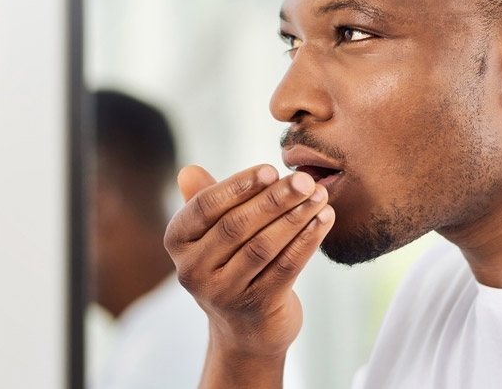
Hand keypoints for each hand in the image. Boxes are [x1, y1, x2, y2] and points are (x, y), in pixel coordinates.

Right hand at [165, 164, 333, 384]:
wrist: (245, 330)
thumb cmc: (229, 265)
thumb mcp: (211, 235)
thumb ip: (204, 201)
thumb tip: (189, 170)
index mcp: (178, 243)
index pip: (205, 206)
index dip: (239, 186)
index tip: (272, 170)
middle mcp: (192, 271)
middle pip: (236, 226)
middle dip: (275, 199)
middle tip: (305, 180)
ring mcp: (223, 293)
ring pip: (263, 246)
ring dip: (296, 217)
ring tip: (319, 196)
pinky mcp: (257, 307)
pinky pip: (286, 266)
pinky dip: (307, 240)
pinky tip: (323, 220)